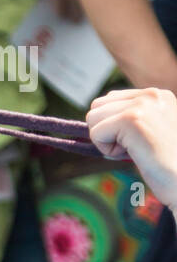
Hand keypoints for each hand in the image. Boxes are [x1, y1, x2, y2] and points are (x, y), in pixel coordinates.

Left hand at [87, 86, 176, 212]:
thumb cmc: (169, 167)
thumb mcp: (153, 133)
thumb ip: (132, 120)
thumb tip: (95, 115)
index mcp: (157, 96)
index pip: (111, 99)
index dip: (112, 126)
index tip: (136, 141)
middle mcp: (150, 94)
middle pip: (97, 106)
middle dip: (106, 131)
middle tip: (133, 147)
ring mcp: (141, 104)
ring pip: (93, 118)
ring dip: (106, 141)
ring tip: (134, 150)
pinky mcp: (131, 119)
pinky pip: (96, 133)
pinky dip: (108, 151)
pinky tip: (132, 155)